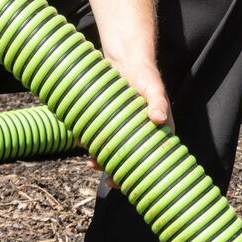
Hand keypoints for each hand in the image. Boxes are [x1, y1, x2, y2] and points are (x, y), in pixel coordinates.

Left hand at [88, 53, 171, 186]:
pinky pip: (100, 135)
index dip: (142, 172)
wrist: (125, 59)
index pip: (153, 156)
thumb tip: (159, 118)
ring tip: (90, 162)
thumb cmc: (145, 73)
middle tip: (107, 180)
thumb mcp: (153, 86)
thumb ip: (158, 101)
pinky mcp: (108, 119)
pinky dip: (90, 141)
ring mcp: (123, 126)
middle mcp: (141, 131)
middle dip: (117, 170)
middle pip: (131, 158)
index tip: (130, 183)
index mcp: (158, 129)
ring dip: (101, 159)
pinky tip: (82, 142)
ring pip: (113, 149)